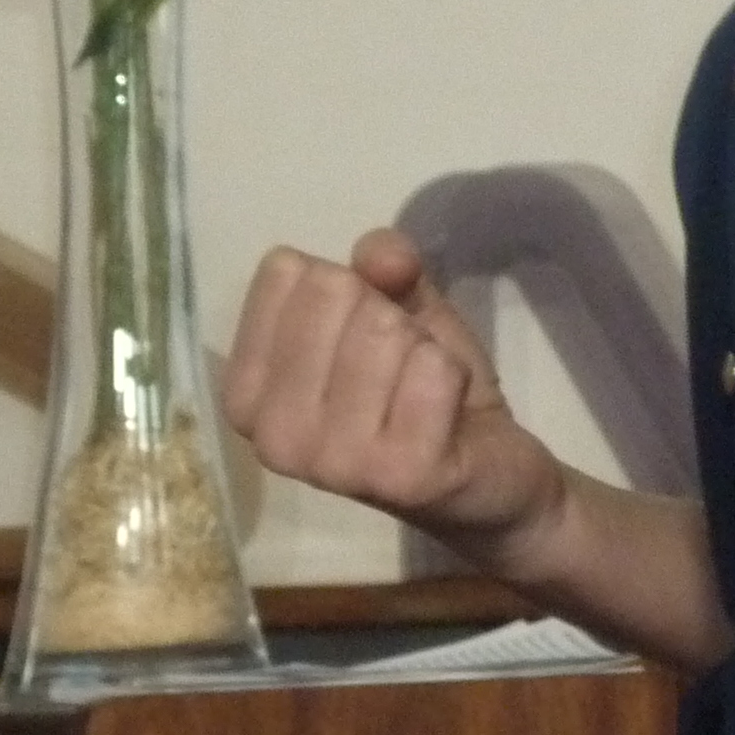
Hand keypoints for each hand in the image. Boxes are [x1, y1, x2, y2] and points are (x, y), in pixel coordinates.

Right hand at [223, 229, 565, 566]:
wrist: (487, 471)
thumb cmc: (421, 387)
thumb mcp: (397, 304)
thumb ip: (382, 263)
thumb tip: (383, 257)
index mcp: (247, 391)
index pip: (288, 273)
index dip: (345, 286)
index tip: (361, 336)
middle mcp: (272, 434)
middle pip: (335, 294)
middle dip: (386, 316)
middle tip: (401, 370)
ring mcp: (331, 463)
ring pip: (385, 331)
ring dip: (422, 350)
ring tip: (422, 394)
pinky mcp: (398, 477)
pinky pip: (433, 370)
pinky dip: (452, 377)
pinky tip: (446, 417)